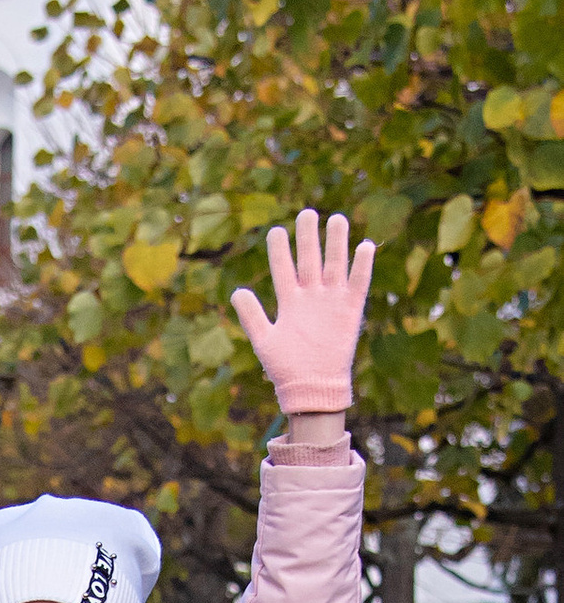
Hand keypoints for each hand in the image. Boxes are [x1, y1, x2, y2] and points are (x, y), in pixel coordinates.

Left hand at [231, 209, 372, 416]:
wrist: (311, 388)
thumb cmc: (285, 368)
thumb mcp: (264, 341)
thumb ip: (252, 315)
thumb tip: (237, 291)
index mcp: (289, 301)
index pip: (283, 268)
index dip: (279, 250)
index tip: (276, 230)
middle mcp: (311, 296)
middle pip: (310, 259)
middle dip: (308, 237)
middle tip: (306, 213)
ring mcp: (331, 301)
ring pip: (334, 265)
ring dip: (336, 243)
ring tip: (336, 219)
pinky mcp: (350, 310)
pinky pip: (358, 283)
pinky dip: (362, 266)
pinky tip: (365, 246)